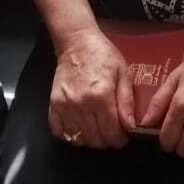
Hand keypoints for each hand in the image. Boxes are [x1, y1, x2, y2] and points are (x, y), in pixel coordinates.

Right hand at [48, 28, 134, 148]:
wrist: (77, 42)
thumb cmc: (102, 54)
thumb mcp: (123, 73)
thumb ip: (127, 101)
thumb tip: (130, 126)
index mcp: (101, 96)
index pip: (111, 133)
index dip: (120, 139)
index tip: (123, 136)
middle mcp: (81, 104)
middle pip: (95, 139)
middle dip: (107, 141)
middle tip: (111, 132)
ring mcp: (65, 106)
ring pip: (79, 139)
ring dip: (90, 139)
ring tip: (97, 128)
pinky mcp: (54, 105)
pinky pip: (60, 132)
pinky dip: (70, 135)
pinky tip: (80, 127)